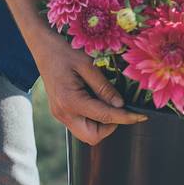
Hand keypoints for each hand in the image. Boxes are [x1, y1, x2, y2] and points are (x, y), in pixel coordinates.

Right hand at [0, 0, 145, 144]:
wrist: (41, 47)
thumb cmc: (63, 51)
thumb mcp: (87, 65)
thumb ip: (104, 87)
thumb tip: (121, 105)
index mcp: (70, 101)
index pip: (105, 117)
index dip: (126, 118)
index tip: (142, 117)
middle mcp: (63, 113)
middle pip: (93, 137)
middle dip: (110, 127)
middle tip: (119, 108)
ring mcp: (60, 114)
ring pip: (86, 134)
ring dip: (101, 124)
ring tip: (106, 100)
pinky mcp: (60, 112)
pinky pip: (80, 124)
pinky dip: (92, 118)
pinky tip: (96, 100)